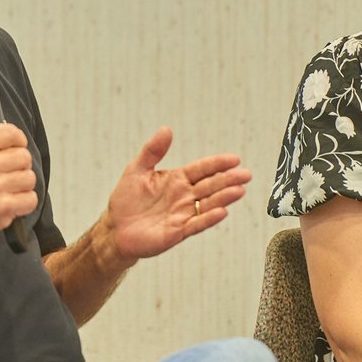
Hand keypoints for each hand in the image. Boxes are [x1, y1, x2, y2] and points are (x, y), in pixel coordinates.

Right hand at [0, 123, 37, 247]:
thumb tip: (12, 139)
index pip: (10, 133)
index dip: (19, 139)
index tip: (18, 146)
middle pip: (24, 156)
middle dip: (21, 165)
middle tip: (10, 173)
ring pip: (30, 178)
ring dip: (23, 185)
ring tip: (8, 190)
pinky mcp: (4, 207)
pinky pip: (31, 199)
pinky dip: (25, 203)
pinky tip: (12, 203)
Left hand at [105, 127, 249, 260]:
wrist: (116, 228)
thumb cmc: (127, 199)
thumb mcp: (137, 169)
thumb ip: (152, 150)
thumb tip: (166, 129)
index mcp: (177, 179)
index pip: (202, 169)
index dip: (218, 164)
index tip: (234, 159)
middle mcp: (184, 196)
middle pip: (211, 185)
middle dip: (229, 180)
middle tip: (246, 174)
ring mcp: (183, 214)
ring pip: (208, 204)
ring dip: (224, 198)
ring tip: (239, 191)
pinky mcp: (178, 231)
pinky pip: (196, 224)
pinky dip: (208, 218)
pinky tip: (221, 212)